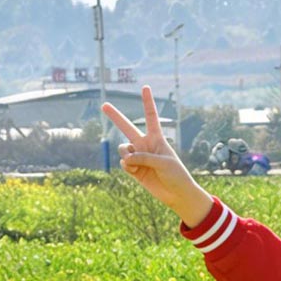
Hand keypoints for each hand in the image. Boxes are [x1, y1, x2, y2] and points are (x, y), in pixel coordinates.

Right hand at [103, 86, 212, 225]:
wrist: (176, 194)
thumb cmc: (176, 175)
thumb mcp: (163, 163)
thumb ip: (143, 158)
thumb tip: (126, 158)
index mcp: (157, 138)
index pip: (151, 117)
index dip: (147, 102)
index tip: (145, 87)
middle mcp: (145, 144)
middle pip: (127, 127)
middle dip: (115, 116)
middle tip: (103, 105)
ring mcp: (138, 156)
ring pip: (122, 149)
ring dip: (127, 155)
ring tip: (137, 163)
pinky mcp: (134, 169)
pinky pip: (124, 163)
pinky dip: (128, 168)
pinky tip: (137, 173)